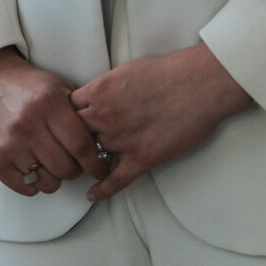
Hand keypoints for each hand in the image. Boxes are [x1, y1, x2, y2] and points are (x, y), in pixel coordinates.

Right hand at [0, 46, 111, 197]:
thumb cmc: (26, 85)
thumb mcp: (56, 86)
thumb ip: (78, 109)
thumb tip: (103, 137)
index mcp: (49, 104)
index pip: (81, 145)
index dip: (95, 162)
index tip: (100, 169)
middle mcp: (28, 125)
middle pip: (65, 168)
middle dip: (74, 170)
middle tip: (73, 165)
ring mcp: (9, 144)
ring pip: (46, 182)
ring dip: (55, 179)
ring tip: (53, 166)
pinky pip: (24, 188)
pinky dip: (35, 185)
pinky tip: (36, 171)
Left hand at [69, 42, 252, 202]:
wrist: (200, 84)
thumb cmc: (168, 71)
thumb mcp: (127, 69)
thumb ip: (105, 87)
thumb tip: (93, 98)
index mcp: (100, 91)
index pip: (67, 108)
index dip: (65, 116)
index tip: (66, 122)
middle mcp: (105, 116)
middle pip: (74, 134)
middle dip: (72, 139)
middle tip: (70, 146)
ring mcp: (122, 139)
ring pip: (93, 155)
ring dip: (88, 160)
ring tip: (81, 167)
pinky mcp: (142, 158)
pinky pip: (115, 180)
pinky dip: (102, 190)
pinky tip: (93, 196)